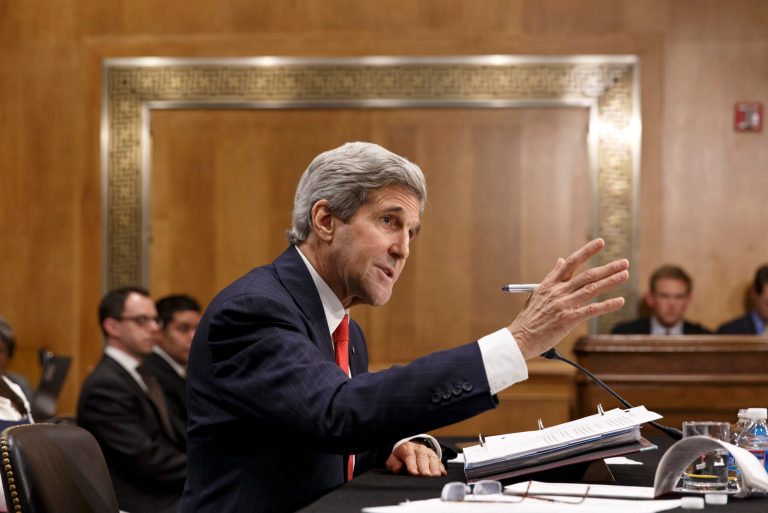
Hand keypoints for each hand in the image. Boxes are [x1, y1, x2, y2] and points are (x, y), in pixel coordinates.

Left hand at [385, 441, 446, 476]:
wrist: (409, 449)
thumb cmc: (401, 458)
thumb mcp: (393, 459)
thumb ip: (393, 464)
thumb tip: (398, 469)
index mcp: (407, 449)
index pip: (409, 456)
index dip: (412, 465)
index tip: (414, 473)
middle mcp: (419, 449)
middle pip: (422, 457)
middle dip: (424, 467)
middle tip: (426, 476)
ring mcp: (428, 452)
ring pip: (432, 458)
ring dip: (434, 467)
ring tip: (435, 476)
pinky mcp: (435, 457)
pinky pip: (439, 461)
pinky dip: (441, 467)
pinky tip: (442, 473)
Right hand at [508, 238, 628, 359]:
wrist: (519, 338)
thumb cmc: (529, 318)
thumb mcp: (537, 293)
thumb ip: (552, 276)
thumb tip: (560, 260)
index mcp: (550, 284)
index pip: (571, 263)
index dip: (587, 251)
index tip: (600, 242)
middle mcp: (557, 292)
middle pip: (587, 276)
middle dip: (607, 268)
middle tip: (624, 262)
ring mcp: (563, 305)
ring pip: (591, 289)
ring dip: (610, 281)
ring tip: (624, 275)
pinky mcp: (567, 320)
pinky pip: (591, 310)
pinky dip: (607, 305)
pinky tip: (619, 301)